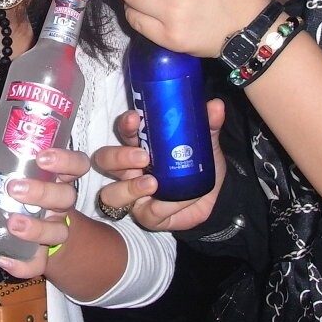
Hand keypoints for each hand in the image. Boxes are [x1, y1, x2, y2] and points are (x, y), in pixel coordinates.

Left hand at [0, 137, 86, 276]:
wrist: (32, 234)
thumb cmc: (18, 193)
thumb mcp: (2, 176)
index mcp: (57, 177)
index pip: (77, 164)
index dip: (66, 160)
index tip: (42, 157)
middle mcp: (61, 204)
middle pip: (66, 196)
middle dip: (43, 192)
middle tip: (15, 188)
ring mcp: (55, 231)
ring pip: (58, 232)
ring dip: (37, 229)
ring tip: (12, 223)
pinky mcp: (43, 257)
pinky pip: (38, 264)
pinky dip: (22, 265)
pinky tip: (3, 259)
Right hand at [93, 99, 227, 231]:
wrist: (216, 196)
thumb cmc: (199, 164)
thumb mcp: (205, 142)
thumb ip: (208, 123)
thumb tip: (216, 105)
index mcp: (140, 145)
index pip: (124, 132)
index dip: (125, 125)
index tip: (134, 119)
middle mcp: (130, 169)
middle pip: (105, 160)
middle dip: (119, 157)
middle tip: (143, 156)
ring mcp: (134, 194)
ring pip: (111, 193)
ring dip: (129, 187)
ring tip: (152, 182)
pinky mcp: (146, 215)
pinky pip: (145, 213)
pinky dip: (160, 207)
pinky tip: (172, 201)